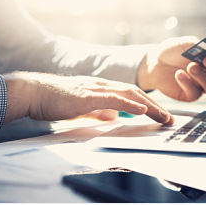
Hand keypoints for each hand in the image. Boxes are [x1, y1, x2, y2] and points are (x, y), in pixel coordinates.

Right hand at [3, 72, 173, 124]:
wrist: (36, 92)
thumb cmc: (57, 100)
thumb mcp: (84, 108)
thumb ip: (99, 111)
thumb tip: (114, 117)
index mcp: (103, 89)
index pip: (131, 95)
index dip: (148, 104)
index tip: (161, 115)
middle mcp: (103, 86)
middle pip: (135, 93)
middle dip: (155, 106)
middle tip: (170, 118)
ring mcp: (96, 89)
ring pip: (128, 94)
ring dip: (148, 106)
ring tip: (163, 116)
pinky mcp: (87, 96)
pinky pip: (112, 99)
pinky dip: (129, 104)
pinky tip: (142, 110)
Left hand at [137, 36, 205, 100]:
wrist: (155, 62)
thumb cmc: (174, 51)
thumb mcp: (186, 43)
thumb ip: (200, 47)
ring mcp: (205, 87)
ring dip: (205, 79)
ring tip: (191, 67)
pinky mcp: (192, 95)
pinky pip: (196, 94)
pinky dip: (188, 83)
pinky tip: (178, 74)